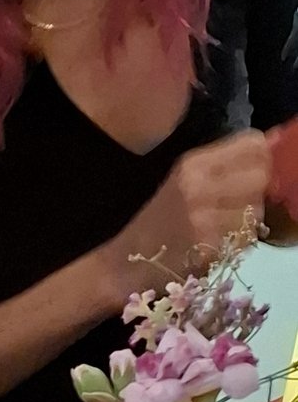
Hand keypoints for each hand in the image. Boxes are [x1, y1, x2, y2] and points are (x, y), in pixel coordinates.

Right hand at [107, 131, 273, 295]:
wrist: (122, 263)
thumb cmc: (157, 221)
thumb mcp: (185, 180)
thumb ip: (229, 161)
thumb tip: (279, 137)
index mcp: (193, 164)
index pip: (253, 145)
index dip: (264, 157)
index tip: (254, 171)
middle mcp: (199, 186)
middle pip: (261, 175)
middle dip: (259, 190)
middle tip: (240, 203)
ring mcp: (204, 218)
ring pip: (257, 209)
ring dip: (249, 219)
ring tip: (225, 225)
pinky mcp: (208, 247)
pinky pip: (245, 239)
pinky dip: (239, 242)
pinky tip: (220, 243)